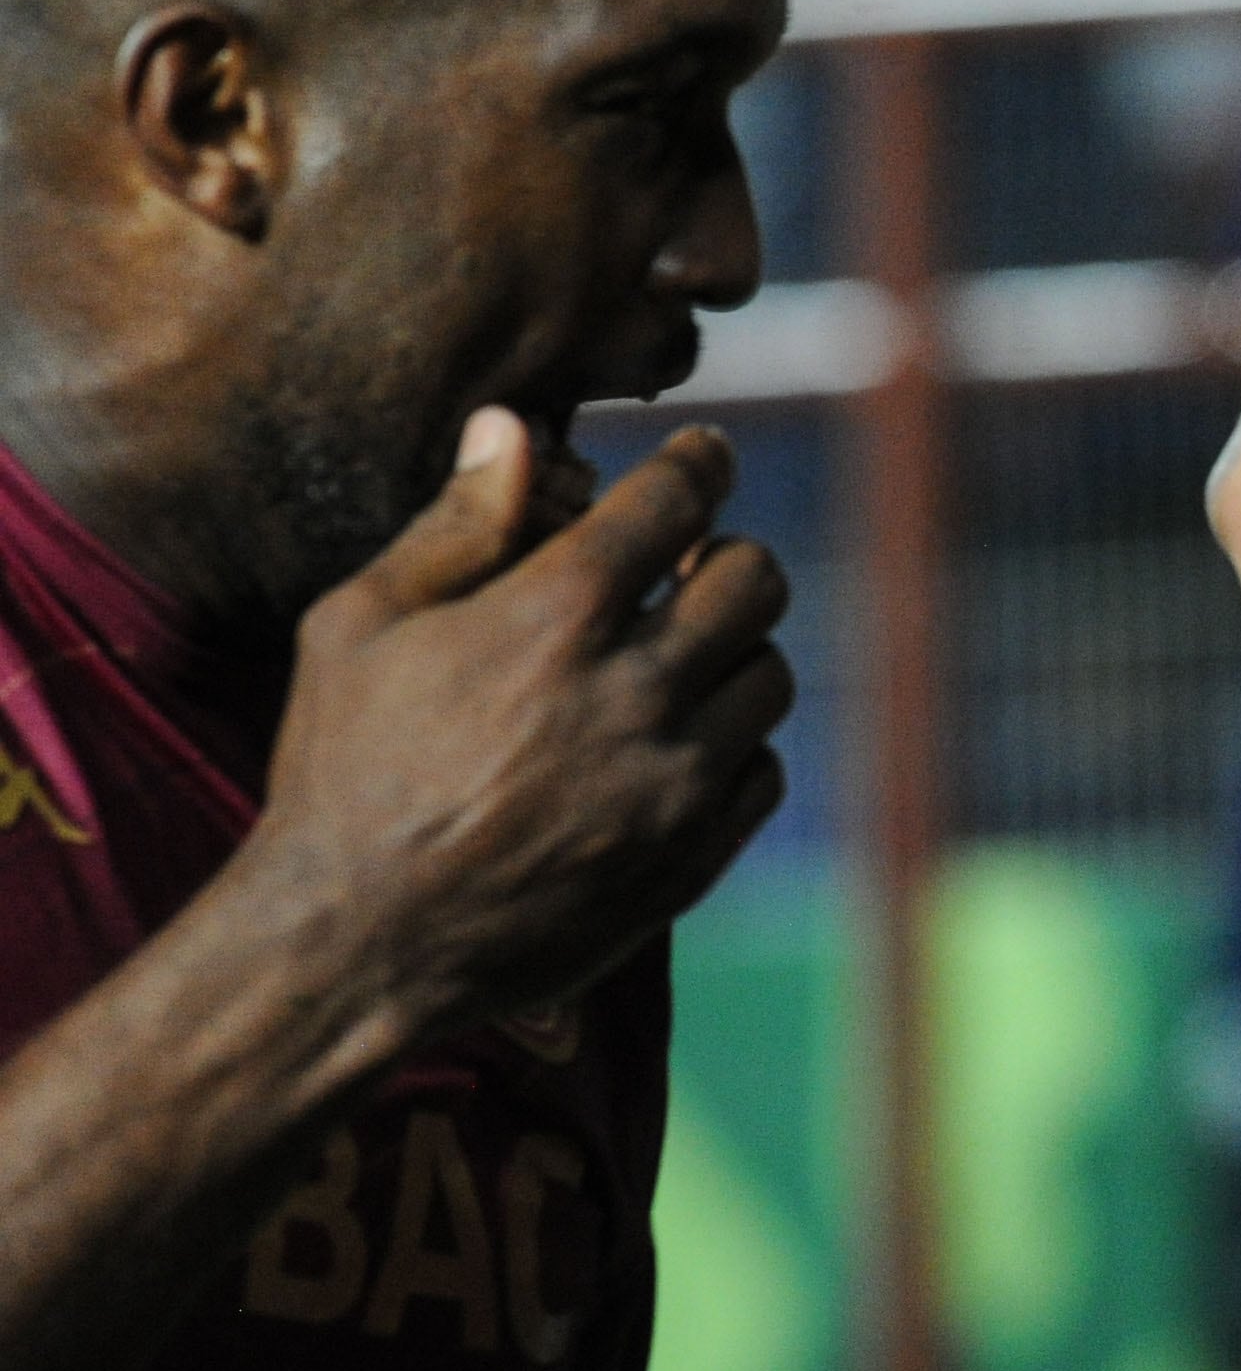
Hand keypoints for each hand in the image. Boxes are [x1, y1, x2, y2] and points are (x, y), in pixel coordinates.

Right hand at [249, 410, 792, 1040]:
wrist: (353, 942)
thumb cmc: (342, 771)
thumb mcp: (360, 627)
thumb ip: (453, 524)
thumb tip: (509, 428)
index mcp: (555, 619)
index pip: (677, 501)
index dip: (700, 462)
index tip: (706, 453)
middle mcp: (635, 694)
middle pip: (755, 583)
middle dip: (728, 554)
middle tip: (689, 563)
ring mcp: (673, 782)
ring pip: (768, 677)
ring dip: (732, 652)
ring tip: (674, 656)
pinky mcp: (690, 857)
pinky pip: (762, 772)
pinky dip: (733, 746)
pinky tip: (675, 742)